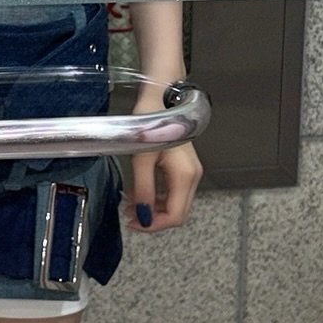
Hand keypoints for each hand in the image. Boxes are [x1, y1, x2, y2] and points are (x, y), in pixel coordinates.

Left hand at [126, 88, 202, 233]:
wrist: (161, 97)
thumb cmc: (153, 121)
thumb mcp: (142, 159)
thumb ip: (143, 190)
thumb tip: (142, 215)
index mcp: (185, 176)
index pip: (176, 216)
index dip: (154, 225)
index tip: (134, 223)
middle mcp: (192, 176)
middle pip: (177, 212)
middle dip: (153, 218)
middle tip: (129, 216)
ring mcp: (189, 172)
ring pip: (174, 203)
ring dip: (153, 208)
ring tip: (130, 204)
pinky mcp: (183, 167)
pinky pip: (172, 191)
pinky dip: (156, 197)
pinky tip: (140, 192)